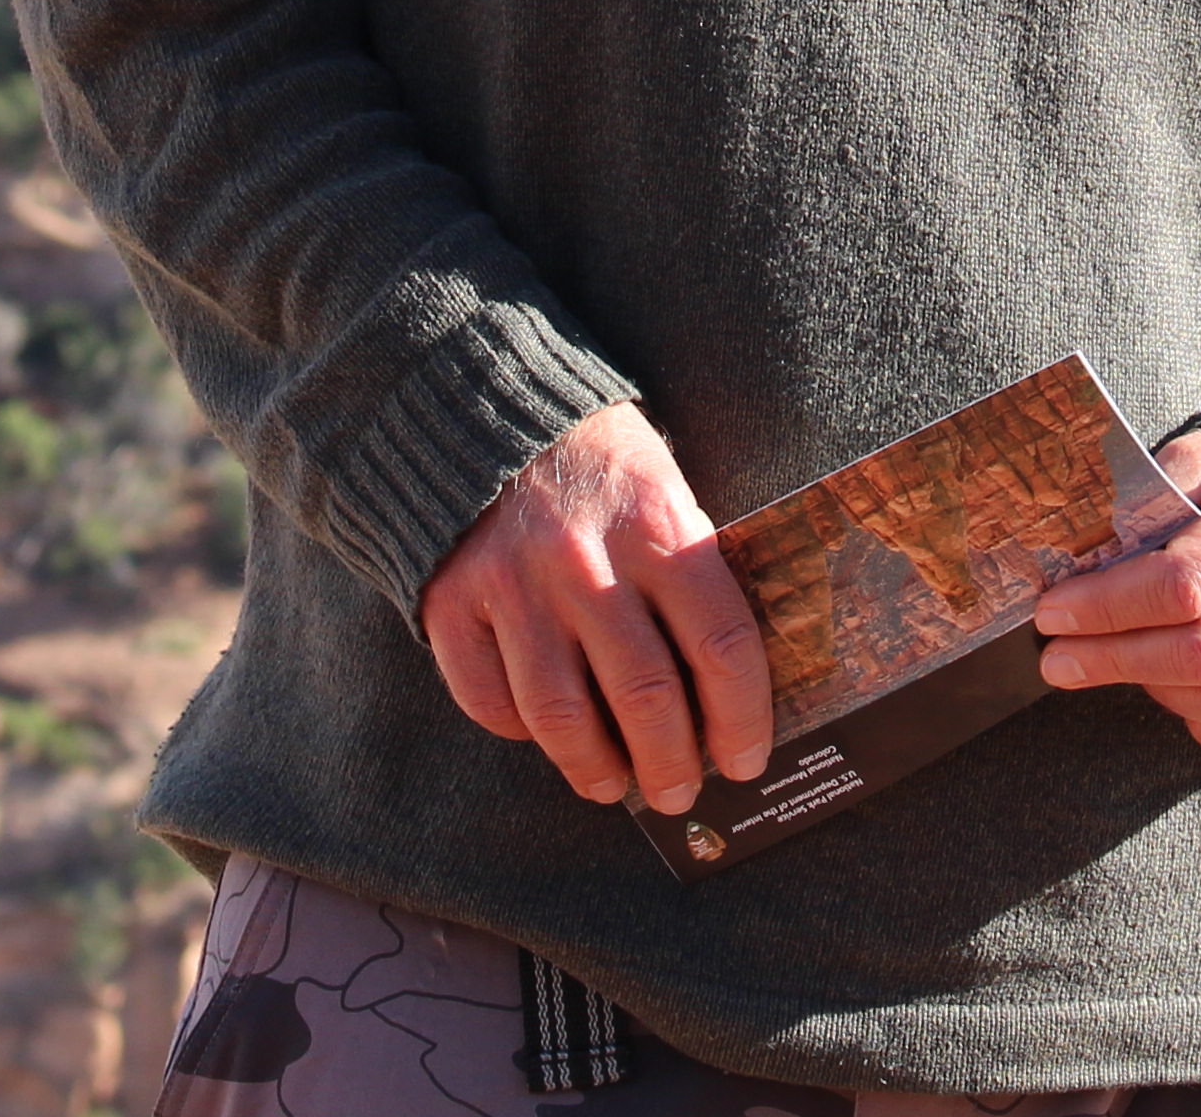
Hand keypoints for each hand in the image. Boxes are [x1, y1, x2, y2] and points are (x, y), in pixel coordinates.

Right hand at [417, 405, 772, 815]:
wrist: (492, 410)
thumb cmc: (602, 466)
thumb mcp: (666, 493)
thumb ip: (691, 576)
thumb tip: (723, 691)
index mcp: (659, 527)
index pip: (720, 646)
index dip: (742, 718)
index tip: (745, 760)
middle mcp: (587, 563)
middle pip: (646, 698)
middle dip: (672, 765)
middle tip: (680, 790)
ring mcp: (515, 588)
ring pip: (564, 717)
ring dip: (598, 769)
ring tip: (615, 784)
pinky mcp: (455, 605)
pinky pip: (492, 702)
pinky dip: (522, 734)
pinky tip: (546, 736)